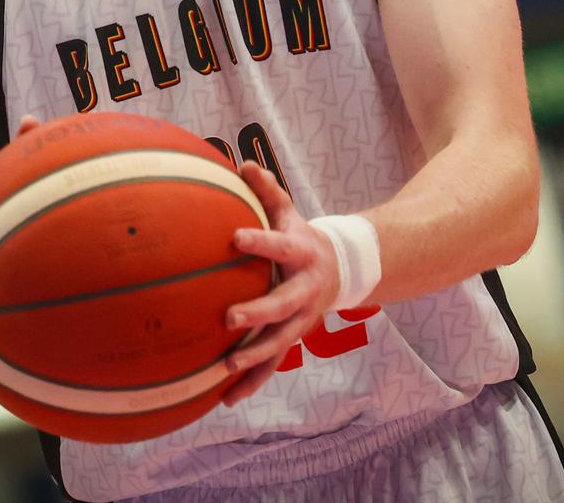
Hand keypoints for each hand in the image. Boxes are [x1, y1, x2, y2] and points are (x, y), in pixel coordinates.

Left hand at [217, 160, 340, 406]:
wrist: (338, 271)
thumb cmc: (299, 236)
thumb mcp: (288, 212)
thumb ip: (266, 190)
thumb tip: (240, 163)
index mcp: (300, 254)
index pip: (278, 246)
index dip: (259, 242)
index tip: (234, 238)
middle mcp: (303, 291)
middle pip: (281, 305)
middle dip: (256, 313)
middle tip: (227, 318)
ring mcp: (300, 320)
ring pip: (278, 343)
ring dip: (253, 358)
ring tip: (226, 369)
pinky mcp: (292, 339)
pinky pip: (271, 365)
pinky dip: (251, 383)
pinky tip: (225, 399)